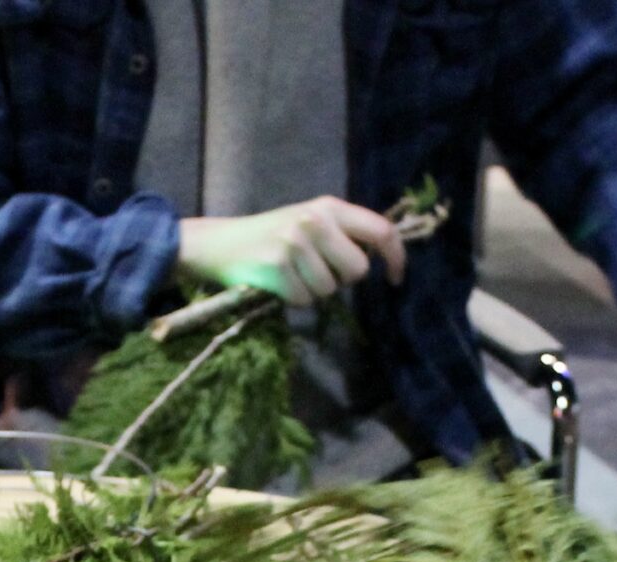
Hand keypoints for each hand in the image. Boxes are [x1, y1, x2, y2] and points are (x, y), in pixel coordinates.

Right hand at [176, 197, 405, 308]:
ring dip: (315, 290)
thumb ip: (344, 233)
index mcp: (329, 206)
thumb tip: (383, 256)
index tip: (396, 278)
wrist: (221, 243)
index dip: (396, 256)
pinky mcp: (277, 266)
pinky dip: (294, 299)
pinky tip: (278, 282)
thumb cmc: (273, 235)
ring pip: (330, 289)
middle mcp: (314, 219)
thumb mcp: (311, 221)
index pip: (381, 230)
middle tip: (318, 271)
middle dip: (342, 279)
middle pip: (358, 269)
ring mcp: (295, 241)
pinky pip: (305, 300)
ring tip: (293, 274)